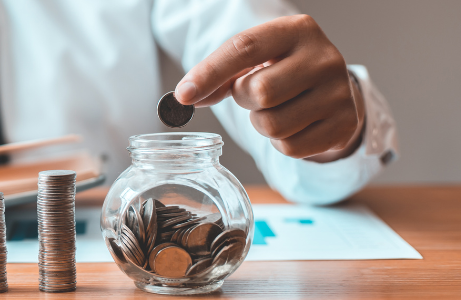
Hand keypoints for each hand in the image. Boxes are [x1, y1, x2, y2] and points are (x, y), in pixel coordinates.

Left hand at [174, 14, 364, 160]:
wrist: (331, 90)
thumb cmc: (282, 71)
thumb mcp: (254, 60)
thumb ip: (219, 75)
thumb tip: (185, 97)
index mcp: (297, 30)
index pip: (245, 48)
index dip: (210, 73)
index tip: (184, 95)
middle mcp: (324, 58)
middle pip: (260, 92)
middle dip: (245, 99)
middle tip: (254, 94)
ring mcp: (339, 93)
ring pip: (273, 125)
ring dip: (261, 123)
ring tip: (275, 109)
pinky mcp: (344, 124)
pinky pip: (290, 148)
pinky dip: (280, 143)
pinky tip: (292, 125)